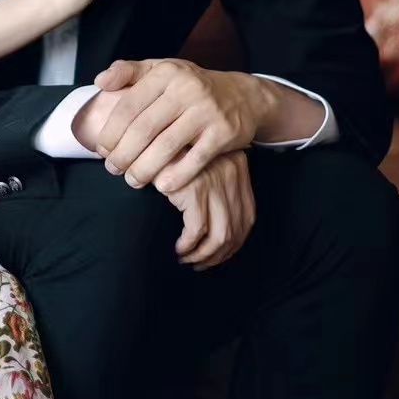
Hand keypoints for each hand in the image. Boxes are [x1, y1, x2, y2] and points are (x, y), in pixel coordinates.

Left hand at [92, 58, 276, 191]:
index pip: (129, 105)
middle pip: (144, 128)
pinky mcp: (224, 133)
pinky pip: (195, 159)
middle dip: (123, 153)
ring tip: (132, 180)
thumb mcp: (161, 69)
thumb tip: (100, 82)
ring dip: (144, 168)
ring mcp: (206, 111)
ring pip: (166, 146)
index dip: (111, 131)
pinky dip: (176, 175)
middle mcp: (186, 89)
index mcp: (165, 73)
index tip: (102, 149)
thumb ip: (128, 71)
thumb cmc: (191, 86)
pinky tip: (162, 186)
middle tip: (113, 169)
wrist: (242, 95)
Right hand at [163, 149, 255, 269]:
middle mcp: (232, 174)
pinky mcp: (194, 189)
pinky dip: (189, 245)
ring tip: (188, 259)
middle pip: (236, 229)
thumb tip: (224, 231)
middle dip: (219, 254)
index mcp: (239, 167)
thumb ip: (218, 185)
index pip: (248, 217)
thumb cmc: (173, 152)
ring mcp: (214, 181)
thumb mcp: (204, 163)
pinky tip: (179, 248)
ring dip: (204, 255)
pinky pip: (197, 230)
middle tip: (201, 264)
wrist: (150, 135)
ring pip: (219, 235)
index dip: (235, 242)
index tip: (219, 254)